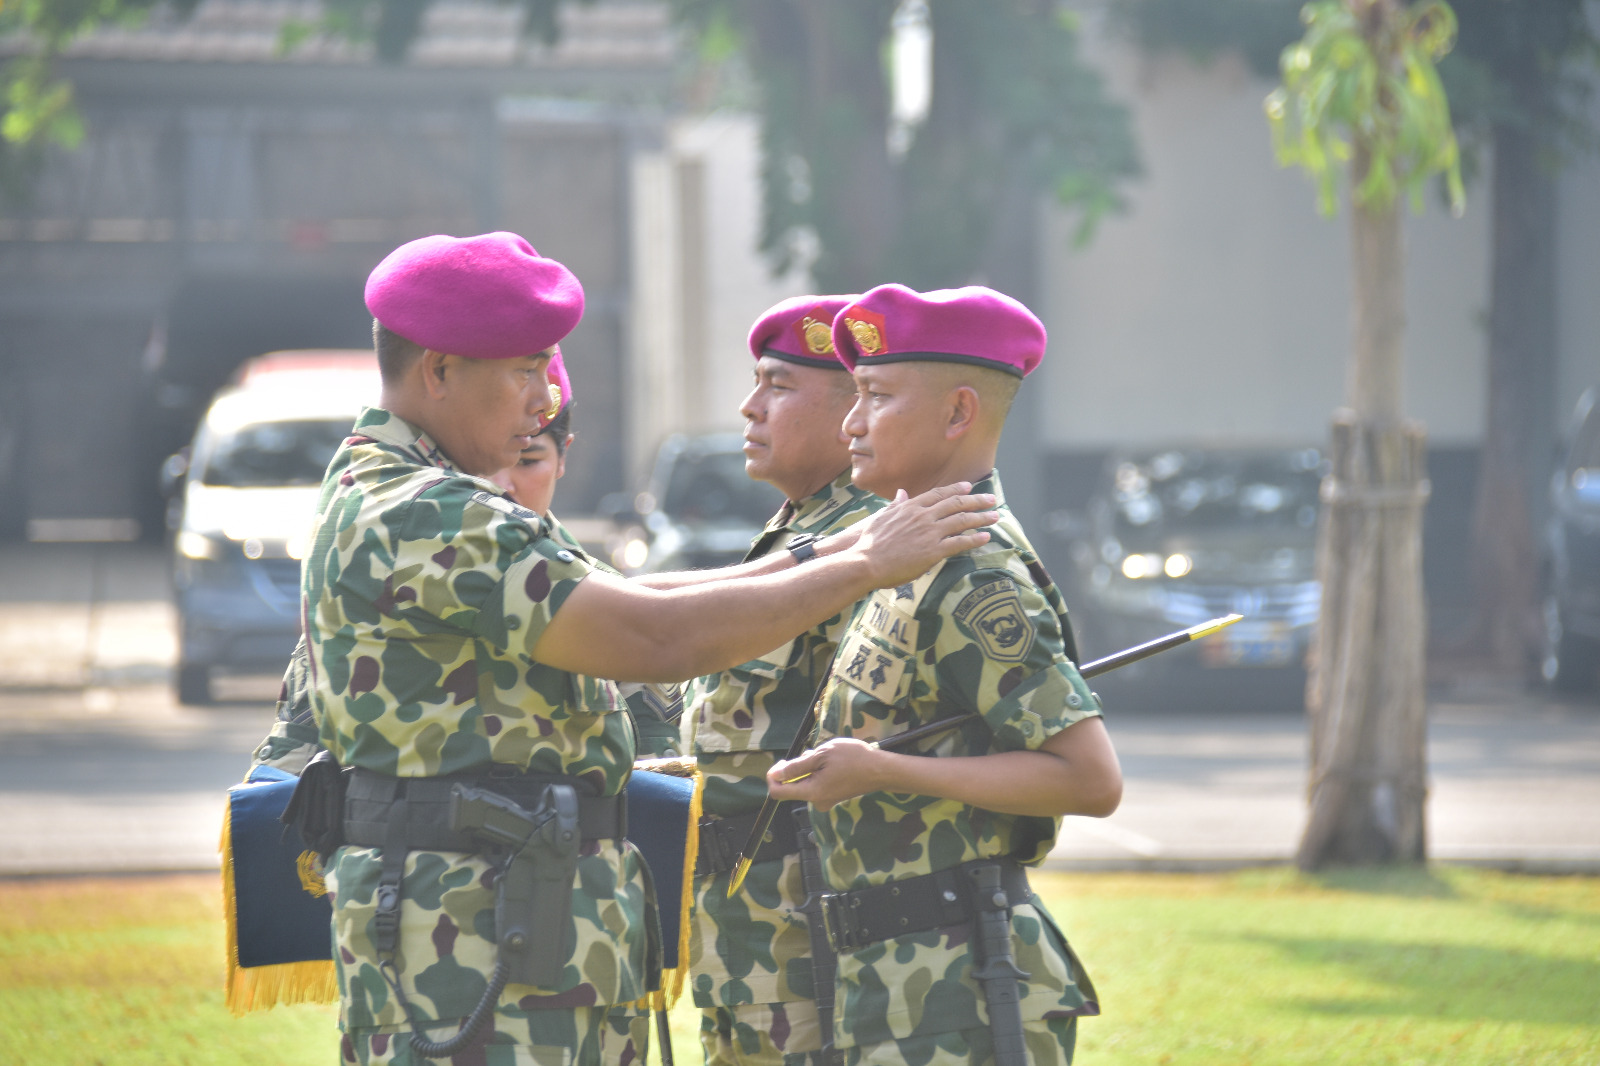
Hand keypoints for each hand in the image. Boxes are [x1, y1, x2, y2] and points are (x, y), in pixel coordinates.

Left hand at [767, 737, 885, 810]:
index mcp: (811, 792)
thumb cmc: (853, 759)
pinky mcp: (833, 796)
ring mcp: (826, 800)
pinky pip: (817, 783)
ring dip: (810, 767)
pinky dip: (819, 771)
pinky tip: (832, 761)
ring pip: (806, 782)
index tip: (780, 761)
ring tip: (827, 755)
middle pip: (792, 786)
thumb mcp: (822, 755)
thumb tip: (776, 774)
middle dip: (797, 767)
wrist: (881, 770)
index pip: (778, 792)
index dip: (773, 777)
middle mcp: (816, 801)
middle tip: (813, 752)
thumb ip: (797, 766)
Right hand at [852, 483, 996, 587]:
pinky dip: (974, 539)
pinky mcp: (933, 551)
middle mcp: (923, 516)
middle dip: (976, 501)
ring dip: (981, 517)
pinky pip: (959, 543)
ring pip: (962, 521)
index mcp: (910, 507)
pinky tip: (986, 537)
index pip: (938, 494)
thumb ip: (895, 506)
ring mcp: (929, 533)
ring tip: (995, 516)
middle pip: (955, 504)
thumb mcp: (881, 518)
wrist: (865, 561)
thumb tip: (901, 494)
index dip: (956, 490)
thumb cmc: (869, 543)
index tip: (969, 487)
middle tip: (991, 499)